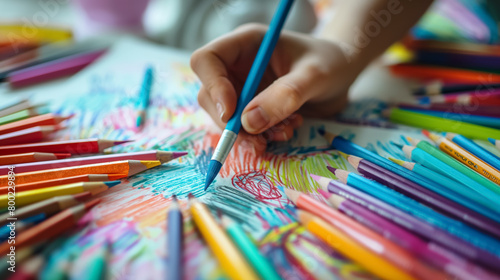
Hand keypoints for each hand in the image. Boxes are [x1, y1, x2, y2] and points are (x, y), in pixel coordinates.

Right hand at [191, 24, 360, 149]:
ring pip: (226, 118)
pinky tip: (287, 130)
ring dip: (250, 134)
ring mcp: (243, 88)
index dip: (213, 86)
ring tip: (285, 131)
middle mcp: (238, 66)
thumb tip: (248, 123)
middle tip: (259, 139)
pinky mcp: (253, 108)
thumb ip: (285, 96)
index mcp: (246, 44)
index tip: (232, 113)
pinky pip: (244, 129)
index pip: (207, 60)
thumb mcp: (314, 76)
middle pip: (210, 95)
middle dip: (232, 122)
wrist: (342, 75)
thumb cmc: (331, 62)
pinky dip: (261, 137)